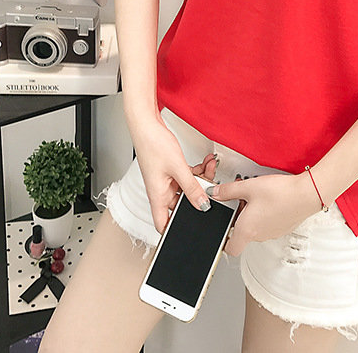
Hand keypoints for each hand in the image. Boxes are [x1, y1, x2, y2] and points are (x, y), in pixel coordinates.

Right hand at [130, 117, 212, 233]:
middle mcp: (161, 190)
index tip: (189, 232)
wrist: (147, 124)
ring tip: (209, 167)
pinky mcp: (171, 170)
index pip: (163, 224)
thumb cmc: (152, 144)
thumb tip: (203, 205)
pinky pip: (188, 176)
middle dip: (198, 194)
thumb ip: (192, 188)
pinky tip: (205, 162)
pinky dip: (197, 170)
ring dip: (201, 179)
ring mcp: (166, 180)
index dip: (173, 232)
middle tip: (210, 185)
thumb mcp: (178, 167)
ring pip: (188, 187)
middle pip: (182, 203)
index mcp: (158, 196)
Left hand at [208, 172, 320, 255]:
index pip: (230, 249)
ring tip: (256, 195)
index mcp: (247, 230)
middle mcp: (260, 235)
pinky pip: (268, 224)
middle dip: (239, 217)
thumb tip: (216, 193)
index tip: (222, 229)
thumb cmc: (280, 193)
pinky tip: (269, 198)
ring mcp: (273, 233)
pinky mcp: (283, 228)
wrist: (307, 194)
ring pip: (256, 228)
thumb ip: (228, 191)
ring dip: (253, 214)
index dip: (224, 241)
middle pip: (243, 234)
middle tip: (241, 199)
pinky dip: (265, 213)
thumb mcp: (248, 187)